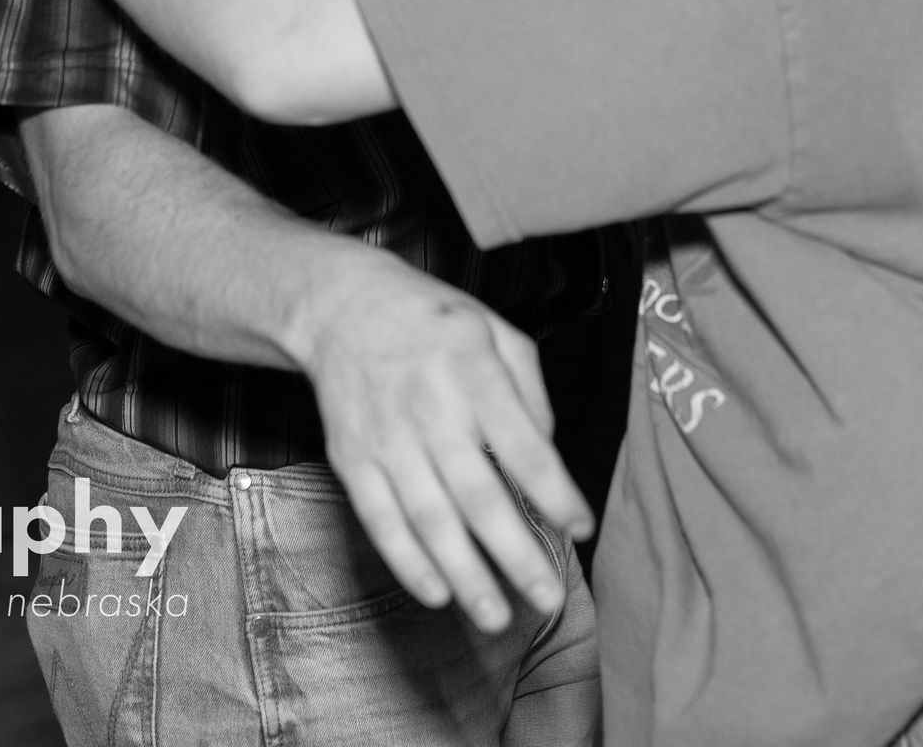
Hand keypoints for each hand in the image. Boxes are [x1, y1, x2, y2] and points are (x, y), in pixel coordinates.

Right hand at [289, 251, 593, 633]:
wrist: (340, 307)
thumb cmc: (432, 321)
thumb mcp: (496, 330)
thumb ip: (530, 391)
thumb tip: (548, 453)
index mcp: (475, 375)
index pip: (524, 447)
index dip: (555, 493)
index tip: (581, 528)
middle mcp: (431, 411)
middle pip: (479, 496)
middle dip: (516, 555)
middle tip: (548, 598)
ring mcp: (387, 440)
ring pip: (429, 520)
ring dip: (465, 574)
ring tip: (496, 616)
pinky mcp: (351, 460)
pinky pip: (380, 521)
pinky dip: (407, 561)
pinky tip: (437, 593)